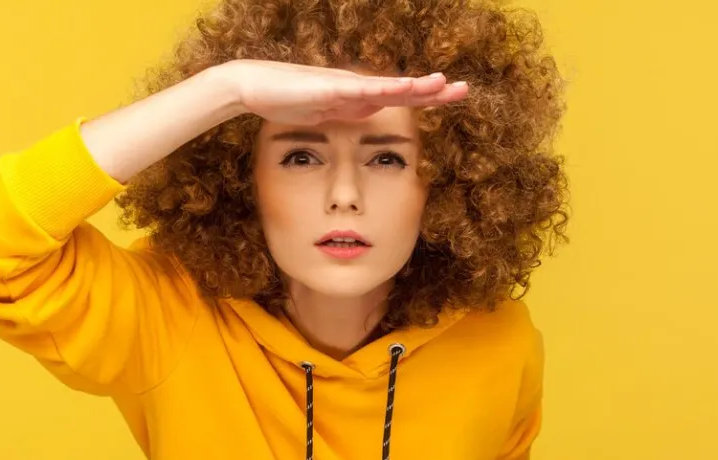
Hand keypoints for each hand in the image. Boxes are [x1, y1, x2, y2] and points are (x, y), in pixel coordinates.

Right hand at [216, 59, 468, 124]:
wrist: (253, 87)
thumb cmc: (286, 100)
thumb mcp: (325, 114)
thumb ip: (347, 115)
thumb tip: (368, 118)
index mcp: (358, 98)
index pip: (400, 98)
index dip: (427, 98)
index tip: (453, 95)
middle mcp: (357, 89)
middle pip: (403, 90)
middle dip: (434, 91)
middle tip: (465, 89)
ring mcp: (344, 86)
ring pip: (388, 86)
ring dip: (415, 86)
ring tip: (442, 83)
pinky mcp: (329, 88)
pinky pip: (361, 89)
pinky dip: (383, 89)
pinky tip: (403, 87)